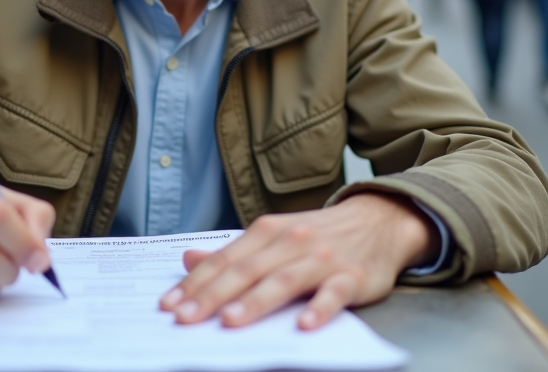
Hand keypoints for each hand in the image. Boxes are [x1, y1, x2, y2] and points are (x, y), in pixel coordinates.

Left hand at [160, 194, 435, 329]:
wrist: (378, 220)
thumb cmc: (319, 235)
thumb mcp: (274, 235)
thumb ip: (233, 251)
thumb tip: (188, 259)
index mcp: (269, 231)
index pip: (225, 259)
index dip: (196, 282)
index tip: (169, 304)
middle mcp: (292, 241)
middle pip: (247, 270)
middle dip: (213, 295)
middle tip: (186, 318)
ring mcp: (323, 258)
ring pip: (285, 280)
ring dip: (256, 301)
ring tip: (230, 321)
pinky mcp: (352, 276)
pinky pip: (334, 294)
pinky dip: (320, 309)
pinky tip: (304, 325)